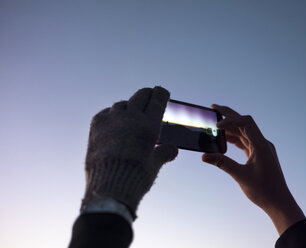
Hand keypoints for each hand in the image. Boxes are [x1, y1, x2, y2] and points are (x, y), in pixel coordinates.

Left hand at [83, 87, 177, 216]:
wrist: (108, 187)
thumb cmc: (136, 176)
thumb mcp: (155, 165)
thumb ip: (164, 153)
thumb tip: (173, 149)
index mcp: (150, 124)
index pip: (157, 98)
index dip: (161, 93)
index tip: (162, 92)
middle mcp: (131, 117)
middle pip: (140, 95)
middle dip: (147, 94)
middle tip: (149, 96)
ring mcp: (112, 119)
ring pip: (122, 103)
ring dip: (128, 106)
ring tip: (130, 113)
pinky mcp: (96, 125)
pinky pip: (106, 112)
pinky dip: (112, 115)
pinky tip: (114, 123)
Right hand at [202, 105, 304, 234]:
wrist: (279, 203)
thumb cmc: (264, 191)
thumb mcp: (240, 176)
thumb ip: (222, 163)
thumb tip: (205, 156)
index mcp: (261, 145)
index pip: (246, 123)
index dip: (230, 120)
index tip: (216, 125)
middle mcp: (262, 143)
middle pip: (244, 123)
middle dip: (229, 116)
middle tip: (213, 109)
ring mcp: (261, 149)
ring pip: (244, 132)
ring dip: (230, 128)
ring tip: (214, 124)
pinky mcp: (258, 154)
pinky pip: (245, 142)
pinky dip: (234, 139)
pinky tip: (223, 139)